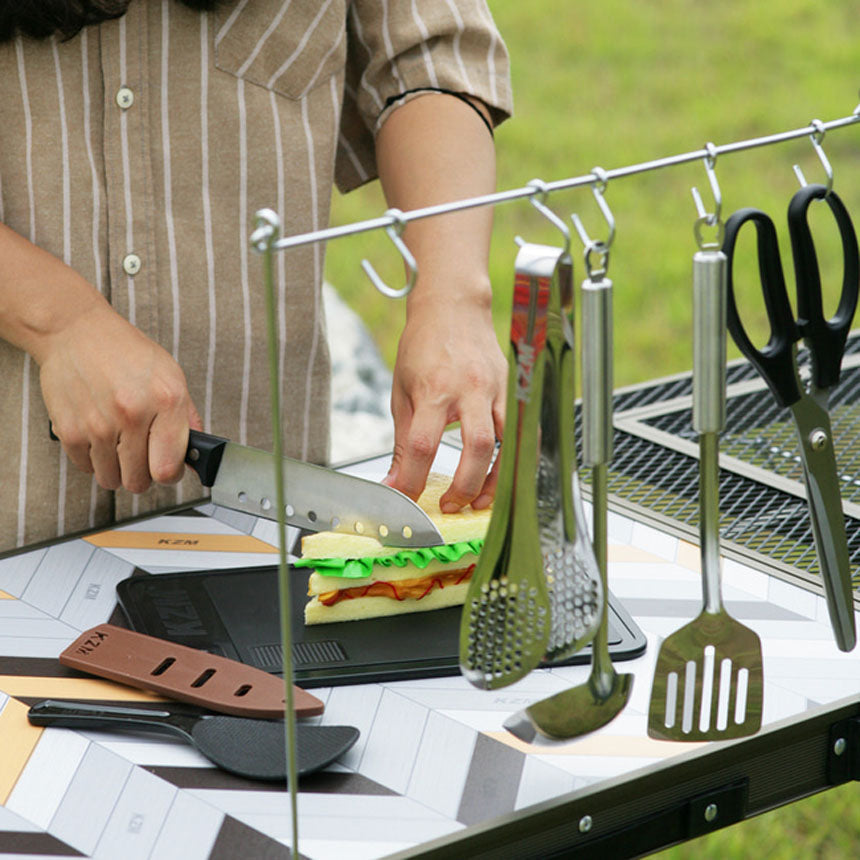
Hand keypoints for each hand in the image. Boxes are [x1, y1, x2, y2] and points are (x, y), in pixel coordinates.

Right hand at [38, 302, 201, 492]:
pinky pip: (87, 468)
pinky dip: (94, 459)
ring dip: (117, 469)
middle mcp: (132, 414)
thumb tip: (194, 456)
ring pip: (111, 480)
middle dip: (144, 474)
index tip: (168, 469)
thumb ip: (187, 419)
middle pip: (139, 481)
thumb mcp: (171, 376)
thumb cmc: (126, 353)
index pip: (168, 468)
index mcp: (166, 400)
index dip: (170, 474)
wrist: (76, 331)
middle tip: (143, 456)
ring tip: (120, 444)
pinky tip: (100, 436)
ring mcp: (98, 425)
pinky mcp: (69, 430)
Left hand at [384, 293, 506, 511]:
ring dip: (496, 479)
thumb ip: (401, 441)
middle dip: (465, 485)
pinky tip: (502, 476)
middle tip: (449, 505)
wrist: (453, 307)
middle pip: (477, 446)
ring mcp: (497, 389)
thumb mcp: (402, 391)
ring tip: (478, 502)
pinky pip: (524, 432)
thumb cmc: (424, 346)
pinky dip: (515, 459)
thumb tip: (393, 482)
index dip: (412, 479)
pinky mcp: (513, 389)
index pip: (422, 444)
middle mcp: (469, 389)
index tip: (404, 499)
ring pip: (509, 441)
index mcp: (434, 389)